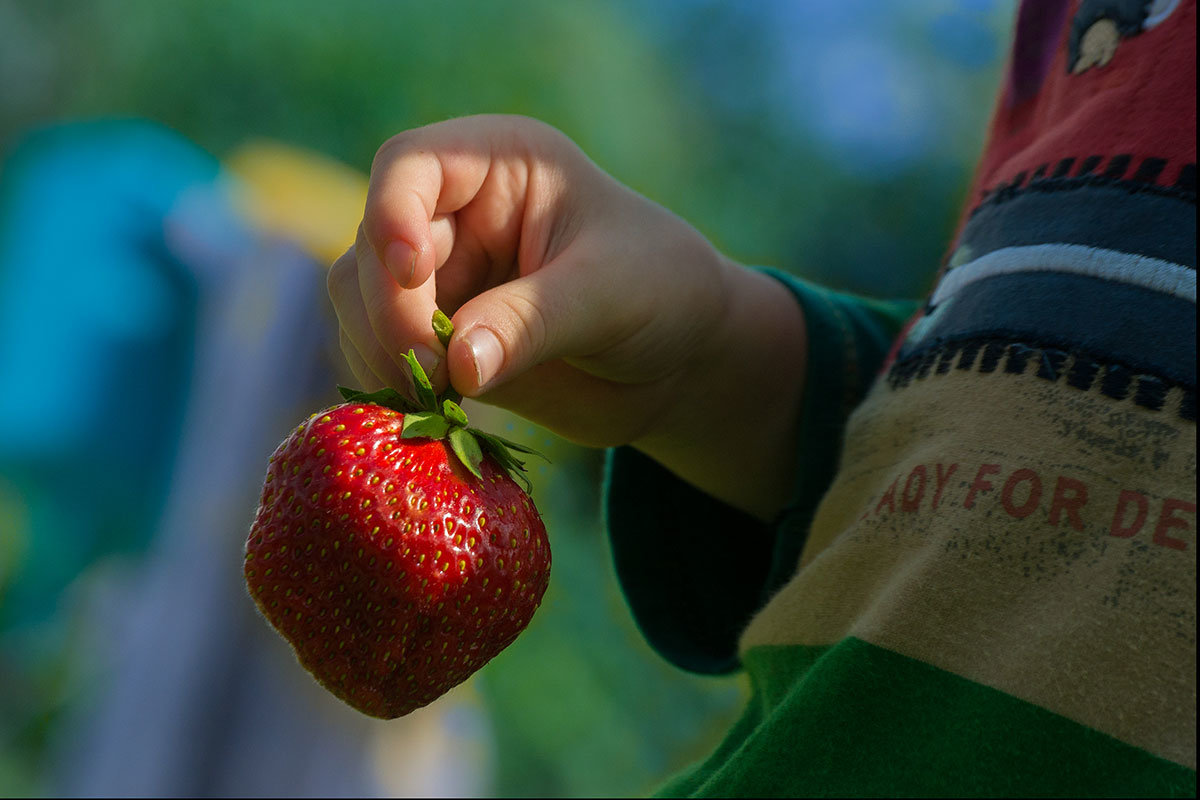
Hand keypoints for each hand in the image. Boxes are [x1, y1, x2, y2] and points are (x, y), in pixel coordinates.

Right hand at [328, 115, 806, 519]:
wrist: (677, 359)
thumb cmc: (661, 292)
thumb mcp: (608, 296)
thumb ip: (532, 323)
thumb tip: (457, 367)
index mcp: (500, 166)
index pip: (409, 165)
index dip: (391, 215)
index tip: (413, 275)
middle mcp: (456, 213)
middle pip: (372, 246)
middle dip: (391, 313)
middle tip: (434, 375)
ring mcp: (441, 277)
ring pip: (359, 303)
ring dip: (381, 353)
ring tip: (437, 401)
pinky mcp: (436, 337)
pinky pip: (378, 355)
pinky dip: (391, 385)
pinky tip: (430, 414)